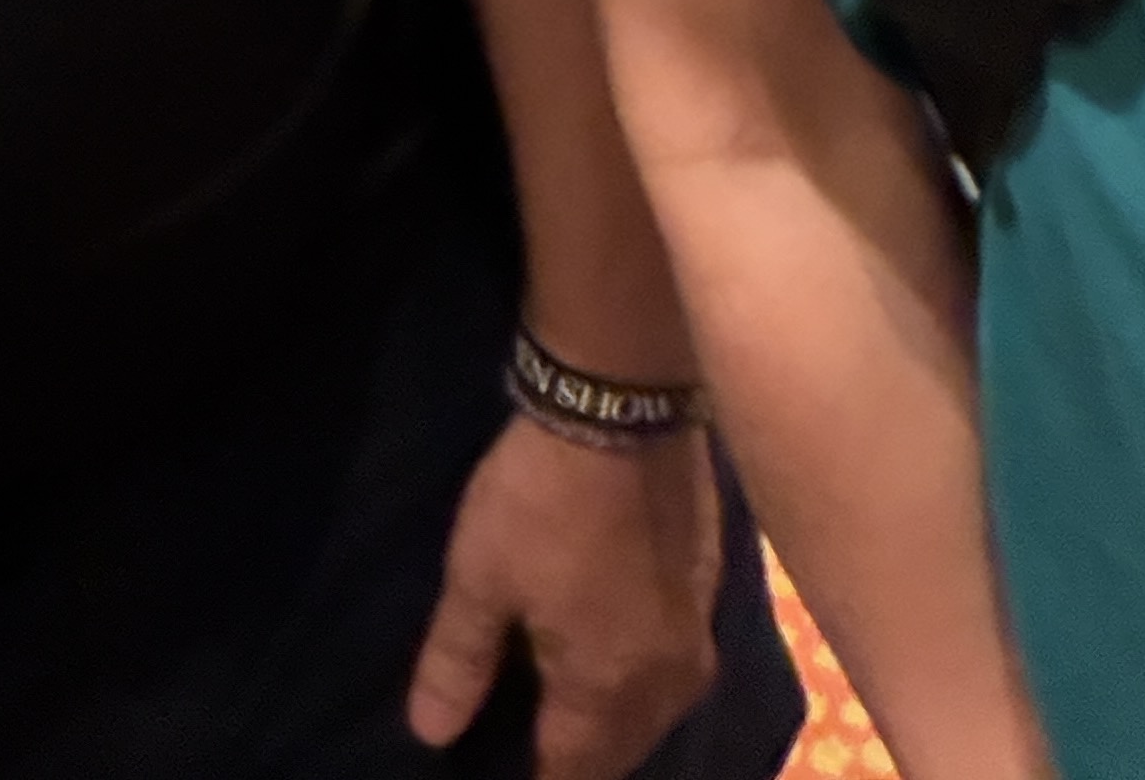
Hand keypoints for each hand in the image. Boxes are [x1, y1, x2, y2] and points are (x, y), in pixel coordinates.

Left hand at [408, 411, 724, 779]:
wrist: (622, 402)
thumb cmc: (539, 498)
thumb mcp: (478, 577)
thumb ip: (458, 663)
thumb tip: (433, 735)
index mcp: (610, 690)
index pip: (574, 772)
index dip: (538, 779)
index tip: (507, 765)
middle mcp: (669, 680)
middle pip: (623, 749)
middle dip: (581, 756)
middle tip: (532, 737)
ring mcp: (699, 632)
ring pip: (657, 709)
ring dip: (617, 718)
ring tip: (568, 702)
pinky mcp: (711, 586)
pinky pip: (677, 662)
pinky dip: (642, 670)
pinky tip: (614, 646)